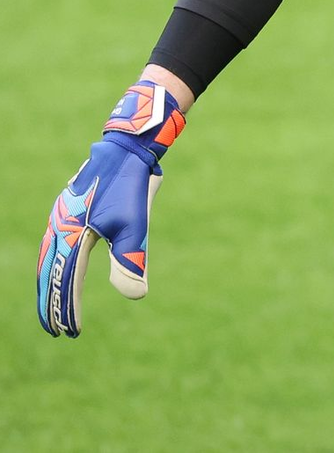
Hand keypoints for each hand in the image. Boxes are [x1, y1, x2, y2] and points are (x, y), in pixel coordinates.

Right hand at [37, 80, 185, 336]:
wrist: (124, 150)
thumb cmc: (130, 188)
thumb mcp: (134, 225)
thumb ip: (130, 261)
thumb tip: (136, 296)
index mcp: (71, 237)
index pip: (66, 283)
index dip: (68, 309)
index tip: (71, 333)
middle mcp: (59, 229)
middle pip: (50, 275)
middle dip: (53, 304)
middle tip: (57, 331)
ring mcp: (60, 219)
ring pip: (48, 261)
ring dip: (50, 287)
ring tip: (56, 309)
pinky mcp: (67, 211)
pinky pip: (53, 246)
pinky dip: (53, 266)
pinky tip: (60, 272)